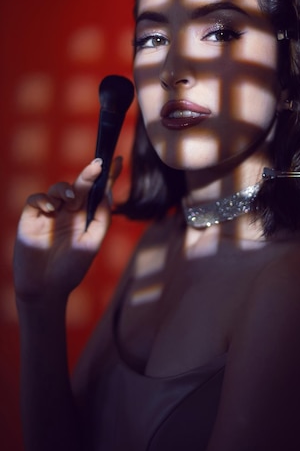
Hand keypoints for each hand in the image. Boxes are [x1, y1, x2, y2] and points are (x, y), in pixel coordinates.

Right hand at [13, 157, 121, 303]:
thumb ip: (101, 219)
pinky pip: (36, 199)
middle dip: (89, 175)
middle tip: (98, 165)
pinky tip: (51, 209)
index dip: (107, 176)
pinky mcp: (31, 218)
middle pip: (80, 186)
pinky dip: (44, 199)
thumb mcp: (92, 243)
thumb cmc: (71, 269)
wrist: (46, 289)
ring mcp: (49, 214)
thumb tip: (108, 193)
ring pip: (58, 189)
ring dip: (66, 189)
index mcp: (85, 217)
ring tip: (70, 200)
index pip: (97, 192)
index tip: (117, 160)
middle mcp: (68, 212)